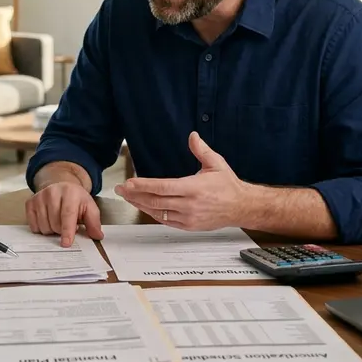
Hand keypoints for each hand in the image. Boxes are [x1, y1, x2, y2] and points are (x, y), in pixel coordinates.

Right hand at [25, 181, 102, 247]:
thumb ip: (94, 222)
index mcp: (70, 192)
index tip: (66, 243)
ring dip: (51, 230)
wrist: (61, 186)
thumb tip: (97, 236)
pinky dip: (40, 228)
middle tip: (66, 227)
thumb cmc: (76, 200)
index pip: (67, 214)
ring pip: (43, 226)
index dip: (67, 230)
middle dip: (61, 231)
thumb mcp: (89, 208)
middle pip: (55, 223)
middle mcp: (53, 192)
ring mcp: (40, 196)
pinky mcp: (30, 202)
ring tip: (57, 222)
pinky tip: (47, 221)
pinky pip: (33, 225)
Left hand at [115, 132, 245, 230]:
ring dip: (140, 205)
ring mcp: (188, 217)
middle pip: (155, 201)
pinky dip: (152, 214)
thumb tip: (192, 135)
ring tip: (127, 197)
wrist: (241, 207)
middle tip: (120, 190)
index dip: (143, 185)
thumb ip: (201, 150)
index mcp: (194, 188)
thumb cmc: (228, 185)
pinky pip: (165, 221)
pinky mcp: (188, 226)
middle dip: (134, 195)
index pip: (163, 187)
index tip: (129, 183)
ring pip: (157, 213)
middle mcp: (189, 205)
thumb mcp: (216, 163)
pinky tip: (144, 207)